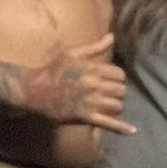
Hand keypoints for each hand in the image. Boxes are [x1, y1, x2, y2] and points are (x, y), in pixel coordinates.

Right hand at [20, 35, 134, 134]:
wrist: (34, 91)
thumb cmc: (53, 70)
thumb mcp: (71, 53)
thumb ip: (94, 47)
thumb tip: (111, 37)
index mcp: (93, 69)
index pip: (119, 74)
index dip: (116, 77)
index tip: (110, 79)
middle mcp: (95, 85)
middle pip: (121, 90)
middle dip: (117, 91)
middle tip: (109, 92)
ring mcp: (91, 102)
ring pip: (117, 105)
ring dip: (115, 105)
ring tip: (109, 104)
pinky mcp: (85, 117)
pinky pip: (108, 123)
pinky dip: (121, 128)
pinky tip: (132, 130)